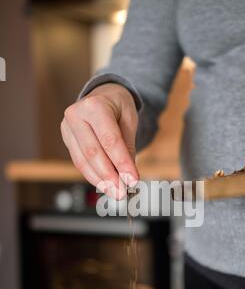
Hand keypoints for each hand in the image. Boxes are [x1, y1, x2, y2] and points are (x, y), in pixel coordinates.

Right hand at [61, 83, 138, 199]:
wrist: (103, 96)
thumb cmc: (118, 106)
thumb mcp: (130, 121)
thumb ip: (128, 147)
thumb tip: (128, 175)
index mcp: (94, 106)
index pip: (109, 140)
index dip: (121, 163)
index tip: (132, 179)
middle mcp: (76, 115)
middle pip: (93, 153)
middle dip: (109, 176)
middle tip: (122, 192)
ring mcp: (67, 128)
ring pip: (83, 161)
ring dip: (100, 180)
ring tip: (115, 192)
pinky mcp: (66, 140)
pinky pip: (79, 162)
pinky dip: (93, 176)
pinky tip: (104, 185)